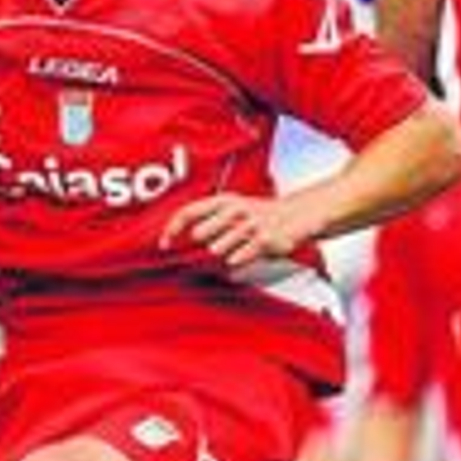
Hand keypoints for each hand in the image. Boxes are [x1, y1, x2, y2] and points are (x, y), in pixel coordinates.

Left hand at [160, 193, 311, 267]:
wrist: (297, 216)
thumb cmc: (259, 215)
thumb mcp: (233, 209)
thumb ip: (208, 219)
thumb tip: (176, 235)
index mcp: (224, 200)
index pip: (188, 211)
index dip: (172, 228)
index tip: (163, 244)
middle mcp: (235, 208)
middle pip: (201, 232)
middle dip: (203, 242)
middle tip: (214, 243)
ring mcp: (250, 223)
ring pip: (219, 247)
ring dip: (222, 251)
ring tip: (233, 247)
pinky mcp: (265, 239)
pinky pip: (240, 256)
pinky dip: (237, 260)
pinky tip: (238, 258)